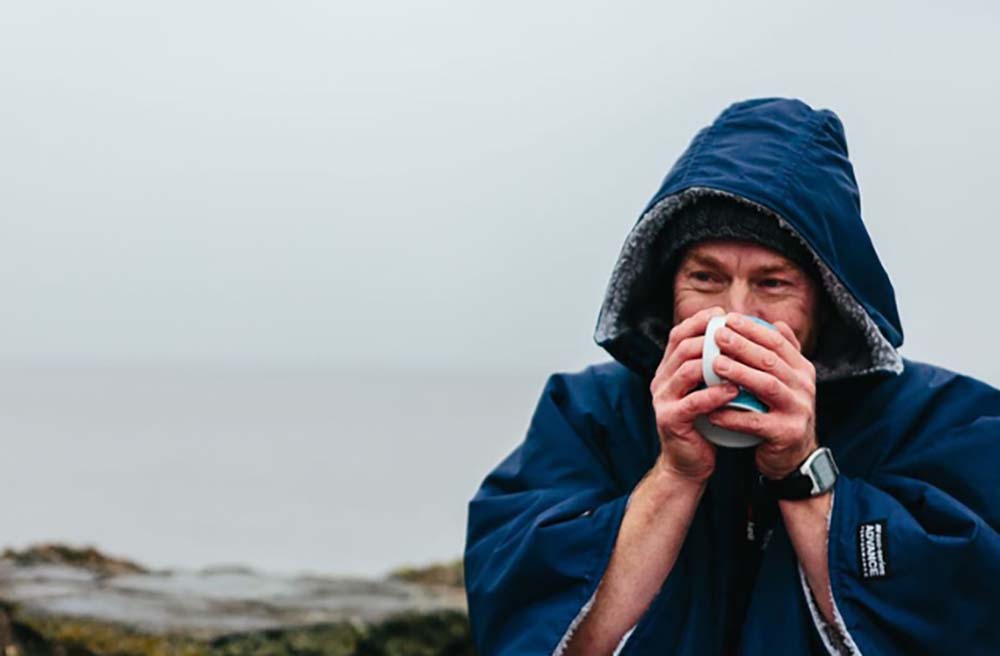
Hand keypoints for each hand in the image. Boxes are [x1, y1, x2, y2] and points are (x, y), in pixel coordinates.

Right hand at [650, 306, 740, 482]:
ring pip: (686, 370)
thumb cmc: (704, 424)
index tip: (723, 315)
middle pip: (682, 347)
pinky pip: (693, 402)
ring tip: (739, 361)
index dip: (698, 321)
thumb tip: (739, 335)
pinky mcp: (669, 420)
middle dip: (710, 338)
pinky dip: (714, 395)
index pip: (678, 335)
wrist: (689, 463)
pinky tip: (734, 392)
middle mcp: (660, 380)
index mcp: (668, 370)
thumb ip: (714, 366)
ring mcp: (662, 400)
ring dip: (714, 363)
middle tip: (736, 335)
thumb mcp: (706, 390)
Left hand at [706, 313, 818, 478]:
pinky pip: (755, 422)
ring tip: (714, 364)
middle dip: (743, 346)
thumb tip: (776, 323)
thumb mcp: (787, 381)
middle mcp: (804, 387)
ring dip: (740, 373)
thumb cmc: (780, 411)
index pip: (777, 342)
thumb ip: (783, 354)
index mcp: (803, 370)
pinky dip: (733, 415)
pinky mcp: (786, 433)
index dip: (753, 329)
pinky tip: (712, 410)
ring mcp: (798, 410)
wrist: (792, 455)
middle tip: (717, 336)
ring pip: (767, 386)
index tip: (728, 319)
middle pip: (770, 360)